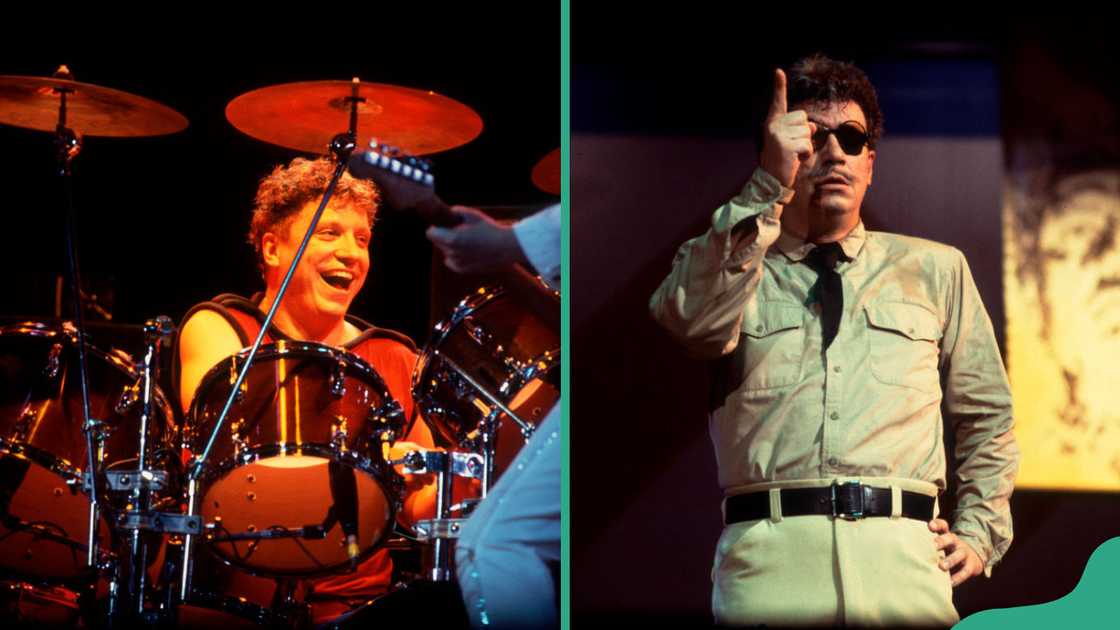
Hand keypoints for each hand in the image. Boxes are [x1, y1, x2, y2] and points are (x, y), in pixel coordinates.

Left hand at [425, 206, 526, 273]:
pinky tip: (468, 250)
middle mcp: (452, 253)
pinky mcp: (464, 270)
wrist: (507, 247)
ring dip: (451, 246)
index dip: (437, 227)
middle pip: (437, 242)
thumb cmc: (491, 229)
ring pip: (445, 252)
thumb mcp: (473, 215)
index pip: (430, 234)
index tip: (446, 224)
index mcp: (452, 239)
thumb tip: (447, 213)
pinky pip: (452, 262)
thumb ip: (455, 212)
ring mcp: (458, 263)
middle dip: (444, 236)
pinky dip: (456, 257)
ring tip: (468, 241)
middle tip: (459, 231)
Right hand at [759, 68, 816, 187]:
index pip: (778, 102)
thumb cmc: (782, 162)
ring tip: (792, 155)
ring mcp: (778, 135)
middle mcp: (773, 126)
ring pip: (807, 132)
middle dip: (804, 134)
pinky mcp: (785, 145)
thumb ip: (800, 130)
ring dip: (805, 145)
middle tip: (791, 148)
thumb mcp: (790, 142)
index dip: (779, 87)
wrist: (771, 182)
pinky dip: (805, 153)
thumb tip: (814, 128)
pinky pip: (807, 144)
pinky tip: (794, 159)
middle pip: (804, 119)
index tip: (778, 72)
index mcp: (772, 123)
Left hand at [929, 518, 984, 586]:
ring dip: (950, 560)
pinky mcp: (971, 566)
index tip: (930, 526)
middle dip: (942, 541)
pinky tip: (949, 583)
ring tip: (941, 566)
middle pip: (950, 538)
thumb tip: (907, 549)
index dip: (937, 524)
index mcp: (947, 535)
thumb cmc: (948, 551)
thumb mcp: (940, 545)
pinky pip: (965, 572)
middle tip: (933, 546)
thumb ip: (926, 543)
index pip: (943, 526)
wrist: (972, 558)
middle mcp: (956, 542)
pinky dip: (958, 578)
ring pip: (959, 555)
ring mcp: (964, 553)